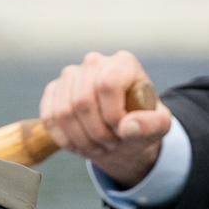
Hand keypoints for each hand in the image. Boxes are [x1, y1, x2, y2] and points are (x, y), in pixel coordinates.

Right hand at [37, 50, 172, 188]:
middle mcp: (94, 62)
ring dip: (81, 139)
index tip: (122, 131)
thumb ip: (152, 125)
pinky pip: (49, 118)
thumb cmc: (141, 124)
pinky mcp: (54, 91)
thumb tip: (127, 126)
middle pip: (82, 101)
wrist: (121, 133)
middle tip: (111, 145)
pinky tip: (81, 144)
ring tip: (98, 146)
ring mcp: (70, 75)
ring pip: (63, 112)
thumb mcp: (159, 128)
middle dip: (97, 133)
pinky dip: (65, 139)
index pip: (107, 85)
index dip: (112, 116)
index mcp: (123, 63)